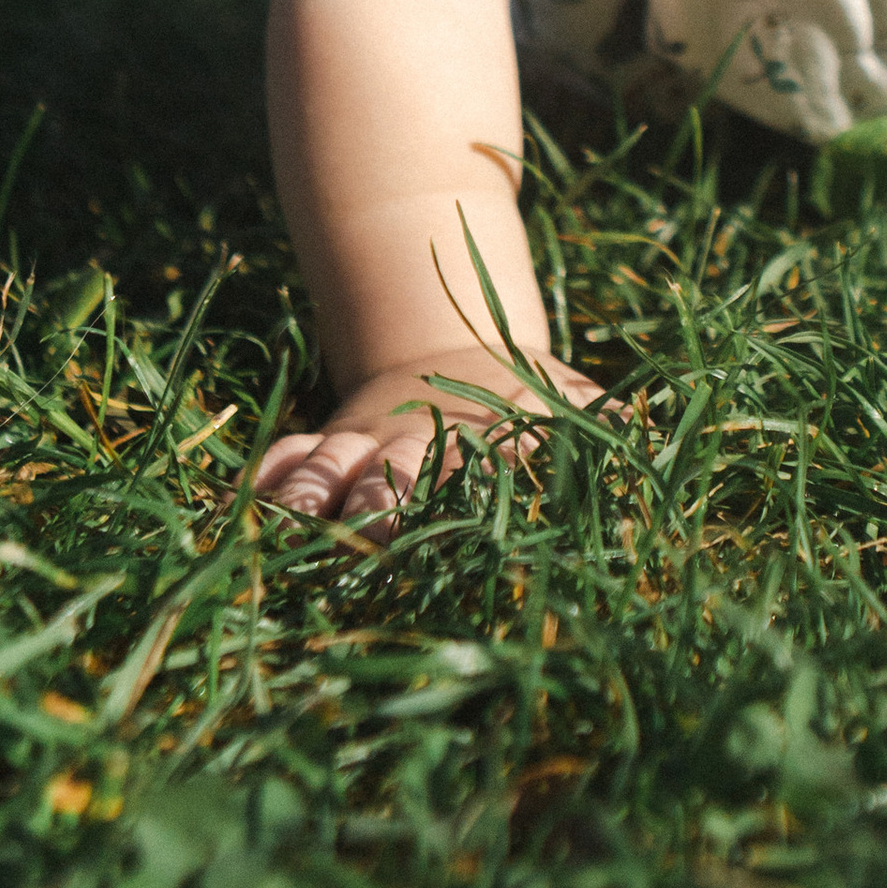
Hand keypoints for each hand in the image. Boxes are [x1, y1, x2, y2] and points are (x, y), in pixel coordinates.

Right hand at [254, 344, 607, 533]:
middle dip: (386, 503)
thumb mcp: (581, 409)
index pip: (484, 465)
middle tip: (374, 538)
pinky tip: (235, 509)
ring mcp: (370, 440)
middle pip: (400, 471)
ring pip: (332, 462)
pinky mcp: (331, 441)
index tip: (467, 515)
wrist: (465, 348)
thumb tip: (651, 438)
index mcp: (492, 438)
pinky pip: (287, 454)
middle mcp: (423, 441)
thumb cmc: (541, 407)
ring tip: (293, 524)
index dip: (473, 490)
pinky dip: (262, 477)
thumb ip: (613, 426)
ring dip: (313, 492)